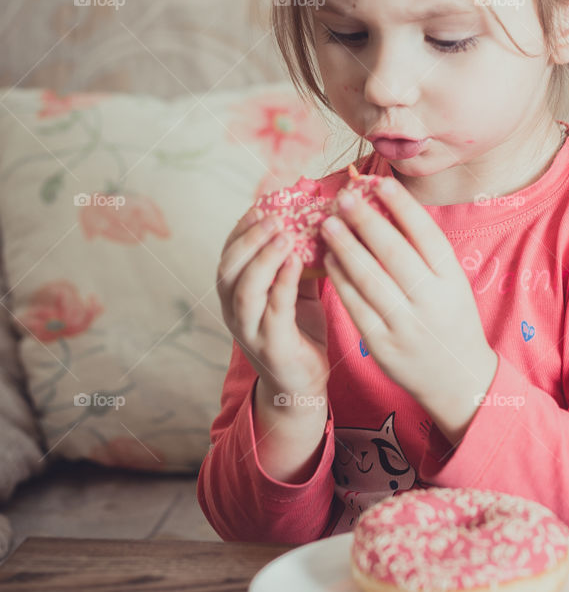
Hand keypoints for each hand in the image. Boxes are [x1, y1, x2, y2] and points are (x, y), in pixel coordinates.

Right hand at [216, 206, 328, 404]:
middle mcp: (234, 312)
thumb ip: (297, 261)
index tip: (260, 205)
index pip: (229, 255)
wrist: (301, 387)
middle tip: (274, 215)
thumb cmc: (298, 332)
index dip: (241, 229)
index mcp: (235, 295)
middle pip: (229, 268)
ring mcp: (250, 331)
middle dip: (249, 238)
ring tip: (284, 234)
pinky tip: (296, 264)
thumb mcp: (295, 291)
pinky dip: (282, 284)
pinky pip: (274, 311)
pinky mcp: (272, 347)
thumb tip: (316, 220)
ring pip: (245, 289)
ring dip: (262, 258)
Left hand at [318, 177, 497, 437]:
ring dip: (345, 247)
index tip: (380, 182)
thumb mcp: (451, 283)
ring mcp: (405, 325)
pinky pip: (355, 306)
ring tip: (327, 223)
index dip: (403, 207)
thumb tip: (388, 206)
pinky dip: (340, 280)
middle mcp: (430, 301)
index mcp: (452, 280)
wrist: (456, 379)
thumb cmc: (449, 318)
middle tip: (343, 197)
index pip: (427, 236)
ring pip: (369, 279)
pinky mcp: (382, 345)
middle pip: (394, 253)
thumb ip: (425, 252)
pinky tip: (329, 259)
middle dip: (365, 221)